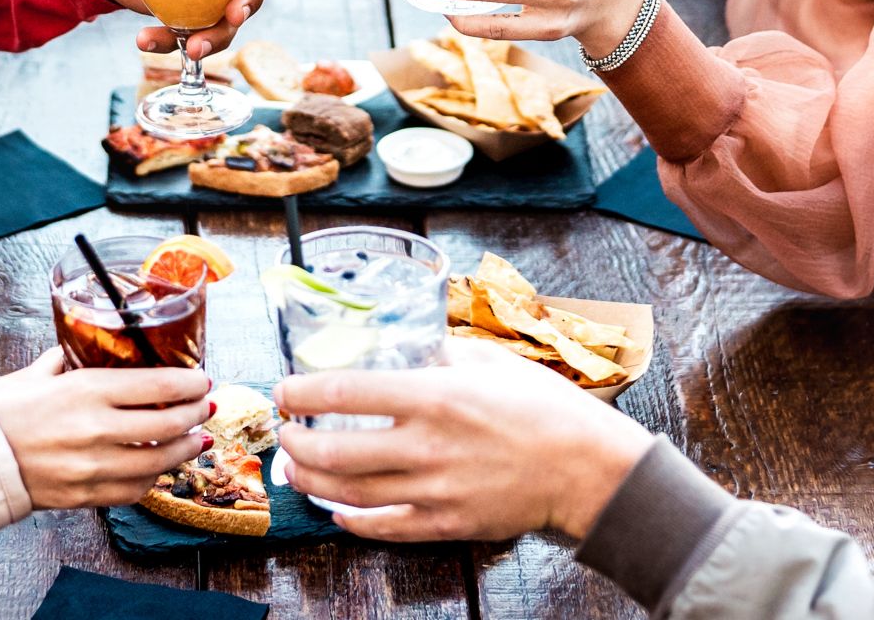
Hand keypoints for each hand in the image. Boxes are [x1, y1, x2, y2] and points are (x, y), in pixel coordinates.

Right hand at [0, 349, 212, 509]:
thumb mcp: (35, 374)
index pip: (160, 386)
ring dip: (185, 450)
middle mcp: (96, 429)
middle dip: (196, 415)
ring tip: (196, 440)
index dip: (190, 385)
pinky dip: (152, 478)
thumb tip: (82, 348)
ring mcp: (93, 467)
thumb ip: (65, 361)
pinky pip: (133, 489)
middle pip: (169, 425)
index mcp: (86, 390)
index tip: (201, 381)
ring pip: (159, 462)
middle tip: (205, 408)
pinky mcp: (85, 496)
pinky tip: (159, 468)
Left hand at [273, 339, 653, 540]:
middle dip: (296, 441)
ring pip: (349, 493)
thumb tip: (410, 347)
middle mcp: (427, 445)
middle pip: (334, 449)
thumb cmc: (546, 410)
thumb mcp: (492, 363)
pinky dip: (352, 521)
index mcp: (435, 396)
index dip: (302, 392)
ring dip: (312, 481)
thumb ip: (444, 354)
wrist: (589, 468)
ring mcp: (434, 489)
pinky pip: (385, 527)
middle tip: (284, 432)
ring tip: (297, 468)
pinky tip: (338, 511)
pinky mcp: (447, 522)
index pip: (345, 392)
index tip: (285, 390)